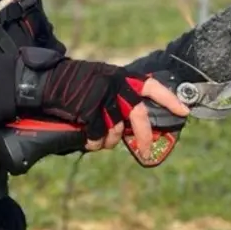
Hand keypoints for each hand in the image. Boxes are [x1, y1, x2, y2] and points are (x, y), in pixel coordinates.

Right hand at [14, 48, 189, 159]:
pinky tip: (87, 140)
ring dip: (108, 140)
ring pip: (116, 132)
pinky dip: (93, 143)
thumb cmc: (72, 83)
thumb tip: (132, 120)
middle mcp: (117, 87)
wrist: (46, 82)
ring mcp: (104, 100)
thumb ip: (118, 95)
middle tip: (146, 151)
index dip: (170, 100)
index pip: (153, 87)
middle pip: (140, 118)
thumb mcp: (100, 81)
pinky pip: (99, 137)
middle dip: (144, 138)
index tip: (184, 112)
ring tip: (98, 139)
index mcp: (122, 77)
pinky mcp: (90, 112)